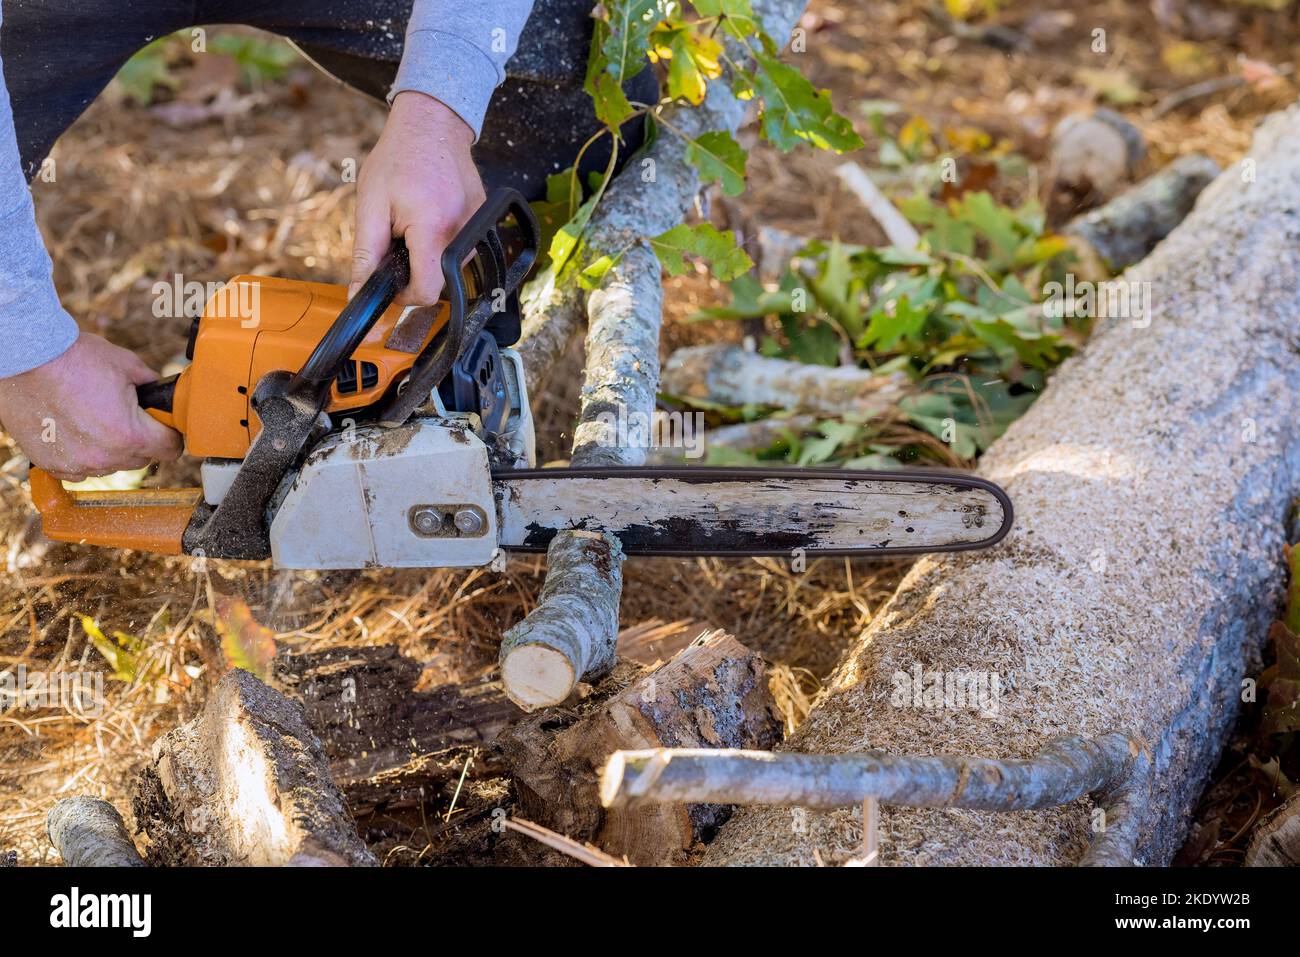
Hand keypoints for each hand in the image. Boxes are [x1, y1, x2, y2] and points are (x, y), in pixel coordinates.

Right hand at [0, 333, 182, 481]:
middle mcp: (104, 457)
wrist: (25, 359)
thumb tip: (163, 395)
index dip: (171, 434)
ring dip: (111, 449)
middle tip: (126, 415)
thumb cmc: (73, 358)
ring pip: (112, 465)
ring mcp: (77, 463)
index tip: (164, 426)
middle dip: (141, 439)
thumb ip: (152, 386)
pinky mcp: (53, 464)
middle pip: (142, 458)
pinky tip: (75, 429)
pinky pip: (81, 469)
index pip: (170, 449)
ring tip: (95, 418)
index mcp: (129, 435)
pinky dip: (83, 453)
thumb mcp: (127, 365)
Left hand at [350, 91, 484, 305]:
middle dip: (414, 269)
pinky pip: (461, 248)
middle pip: (438, 280)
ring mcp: (478, 227)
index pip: (426, 291)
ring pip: (450, 266)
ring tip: (414, 219)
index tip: (391, 283)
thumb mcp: (370, 205)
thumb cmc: (398, 158)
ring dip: (429, 254)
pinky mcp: (484, 221)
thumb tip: (358, 294)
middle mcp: (462, 232)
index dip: (404, 296)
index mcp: (433, 229)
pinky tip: (431, 214)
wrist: (432, 124)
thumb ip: (366, 255)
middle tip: (397, 237)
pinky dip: (442, 240)